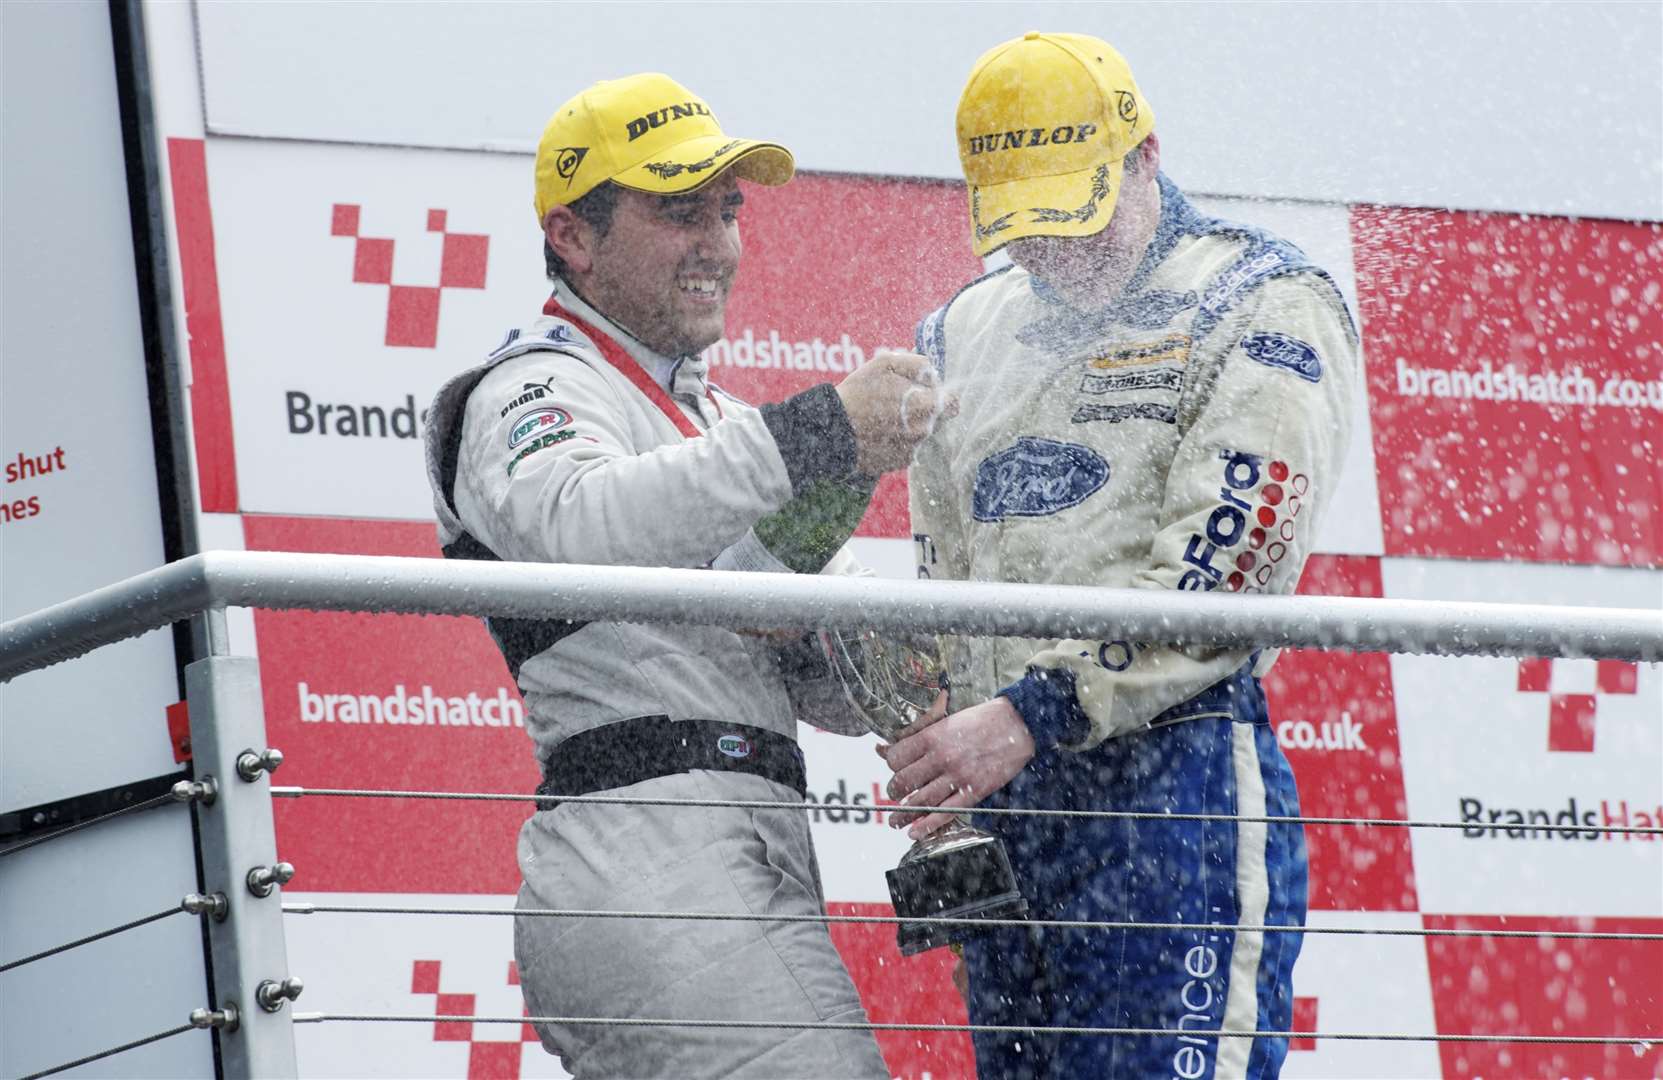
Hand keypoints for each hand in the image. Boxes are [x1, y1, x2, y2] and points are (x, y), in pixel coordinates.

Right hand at [835, 350, 956, 474]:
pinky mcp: (901, 461)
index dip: (940, 394)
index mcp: (926, 405)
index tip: (925, 391)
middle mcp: (924, 431)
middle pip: (938, 418)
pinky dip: (900, 439)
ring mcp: (914, 448)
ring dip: (912, 424)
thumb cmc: (858, 394)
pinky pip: (909, 446)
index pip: (952, 403)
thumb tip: (932, 372)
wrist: (833, 432)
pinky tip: (880, 432)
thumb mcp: (884, 364)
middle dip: (925, 408)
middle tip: (900, 402)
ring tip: (885, 417)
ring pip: (923, 432)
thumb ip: (916, 363)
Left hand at [876, 695, 1034, 839]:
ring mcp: (958, 777)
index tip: (896, 770)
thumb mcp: (945, 720)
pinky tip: (914, 832)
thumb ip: (915, 736)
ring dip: (903, 815)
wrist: (1017, 723)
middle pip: (904, 782)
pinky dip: (927, 826)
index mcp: (932, 737)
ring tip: (895, 821)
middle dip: (894, 792)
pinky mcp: (974, 792)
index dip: (892, 767)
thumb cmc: (981, 720)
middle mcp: (941, 758)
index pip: (896, 759)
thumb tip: (882, 748)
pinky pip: (945, 813)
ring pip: (920, 801)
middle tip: (895, 795)